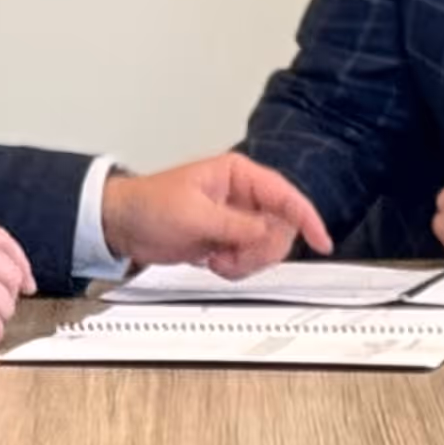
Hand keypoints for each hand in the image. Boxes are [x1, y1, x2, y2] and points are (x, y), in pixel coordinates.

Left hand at [105, 153, 335, 277]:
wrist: (121, 226)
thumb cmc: (147, 205)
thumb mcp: (193, 215)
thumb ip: (235, 225)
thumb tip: (267, 232)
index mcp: (237, 175)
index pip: (285, 196)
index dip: (307, 219)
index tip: (322, 240)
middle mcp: (241, 196)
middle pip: (280, 228)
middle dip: (261, 249)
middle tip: (234, 254)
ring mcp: (235, 220)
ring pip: (267, 248)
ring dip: (246, 261)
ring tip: (217, 258)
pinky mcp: (227, 240)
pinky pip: (249, 260)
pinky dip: (236, 268)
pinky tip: (213, 262)